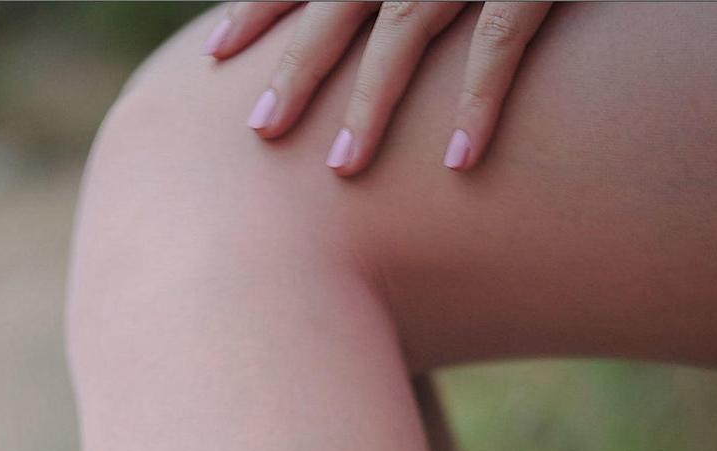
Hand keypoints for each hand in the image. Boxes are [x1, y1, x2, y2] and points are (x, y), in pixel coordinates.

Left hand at [204, 2, 554, 175]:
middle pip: (342, 0)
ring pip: (407, 26)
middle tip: (261, 132)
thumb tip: (368, 15)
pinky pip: (501, 41)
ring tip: (344, 167)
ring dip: (372, 99)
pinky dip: (479, 101)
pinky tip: (461, 161)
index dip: (261, 2)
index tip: (215, 49)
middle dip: (298, 63)